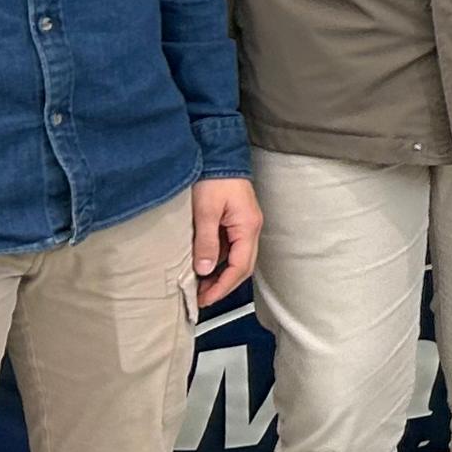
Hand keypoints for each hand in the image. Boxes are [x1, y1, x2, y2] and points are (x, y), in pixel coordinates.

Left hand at [192, 177, 261, 303]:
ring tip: (200, 285)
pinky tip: (203, 265)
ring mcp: (245, 224)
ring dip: (220, 274)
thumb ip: (206, 242)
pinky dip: (218, 261)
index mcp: (248, 226)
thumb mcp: (205, 211)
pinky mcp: (236, 221)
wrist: (218, 153)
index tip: (206, 298)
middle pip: (242, 266)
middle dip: (223, 285)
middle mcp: (251, 228)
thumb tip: (204, 269)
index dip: (222, 286)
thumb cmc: (215, 177)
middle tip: (203, 298)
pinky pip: (230, 248)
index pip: (240, 267)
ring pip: (237, 259)